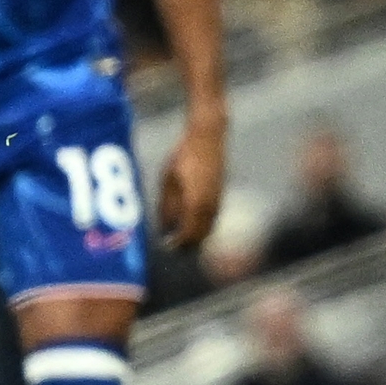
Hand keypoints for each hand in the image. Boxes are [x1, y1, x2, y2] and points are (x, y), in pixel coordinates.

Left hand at [156, 120, 226, 250]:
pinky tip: (193, 223)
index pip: (188, 234)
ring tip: (182, 238)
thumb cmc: (183, 156)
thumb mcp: (168, 181)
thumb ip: (167, 206)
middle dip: (187, 244)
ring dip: (196, 236)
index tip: (166, 246)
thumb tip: (164, 227)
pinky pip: (213, 219)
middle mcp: (209, 207)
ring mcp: (218, 201)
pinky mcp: (221, 195)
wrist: (208, 138)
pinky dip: (204, 226)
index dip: (177, 244)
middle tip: (173, 246)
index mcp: (195, 204)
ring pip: (209, 228)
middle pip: (200, 236)